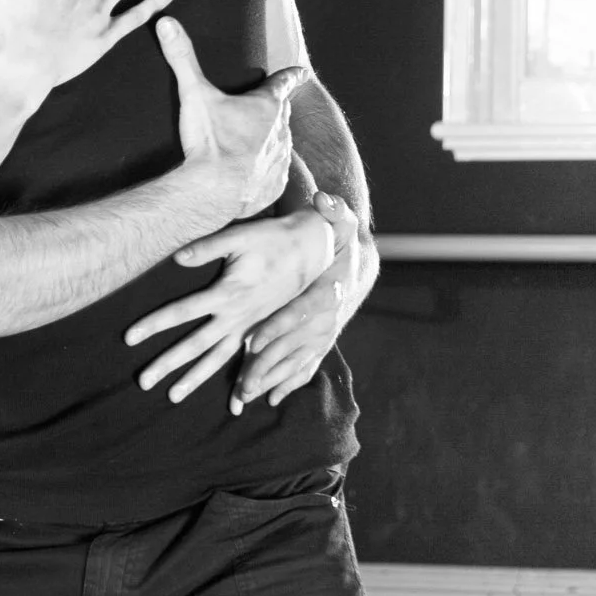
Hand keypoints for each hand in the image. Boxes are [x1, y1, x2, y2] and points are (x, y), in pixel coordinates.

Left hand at [125, 195, 344, 401]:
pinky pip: (243, 362)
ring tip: (172, 398)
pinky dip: (237, 383)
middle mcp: (238, 316)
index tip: (129, 337)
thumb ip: (207, 247)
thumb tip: (177, 257)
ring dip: (194, 379)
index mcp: (228, 293)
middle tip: (142, 382)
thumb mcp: (240, 236)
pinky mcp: (260, 330)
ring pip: (218, 359)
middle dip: (167, 363)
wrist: (311, 249)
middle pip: (195, 345)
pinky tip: (232, 403)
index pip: (182, 311)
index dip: (154, 323)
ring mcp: (251, 327)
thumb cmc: (271, 238)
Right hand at [159, 19, 297, 225]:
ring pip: (281, 146)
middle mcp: (281, 131)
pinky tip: (249, 176)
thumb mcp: (193, 95)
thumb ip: (182, 57)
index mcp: (266, 105)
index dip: (293, 75)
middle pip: (282, 115)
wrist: (214, 193)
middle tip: (264, 111)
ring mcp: (280, 160)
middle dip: (275, 112)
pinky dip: (264, 173)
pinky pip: (274, 175)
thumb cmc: (210, 142)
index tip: (302, 72)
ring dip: (269, 143)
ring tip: (251, 147)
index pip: (285, 82)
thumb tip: (166, 21)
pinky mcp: (275, 186)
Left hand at [232, 191, 360, 409]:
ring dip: (270, 381)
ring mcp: (323, 335)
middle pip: (293, 347)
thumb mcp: (336, 220)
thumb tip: (324, 195)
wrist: (355, 264)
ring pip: (295, 363)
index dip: (277, 328)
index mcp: (325, 291)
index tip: (253, 343)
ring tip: (242, 399)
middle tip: (240, 386)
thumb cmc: (336, 243)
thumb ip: (332, 209)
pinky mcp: (320, 344)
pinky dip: (288, 384)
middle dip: (266, 367)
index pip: (299, 313)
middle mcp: (326, 319)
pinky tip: (269, 400)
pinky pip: (304, 368)